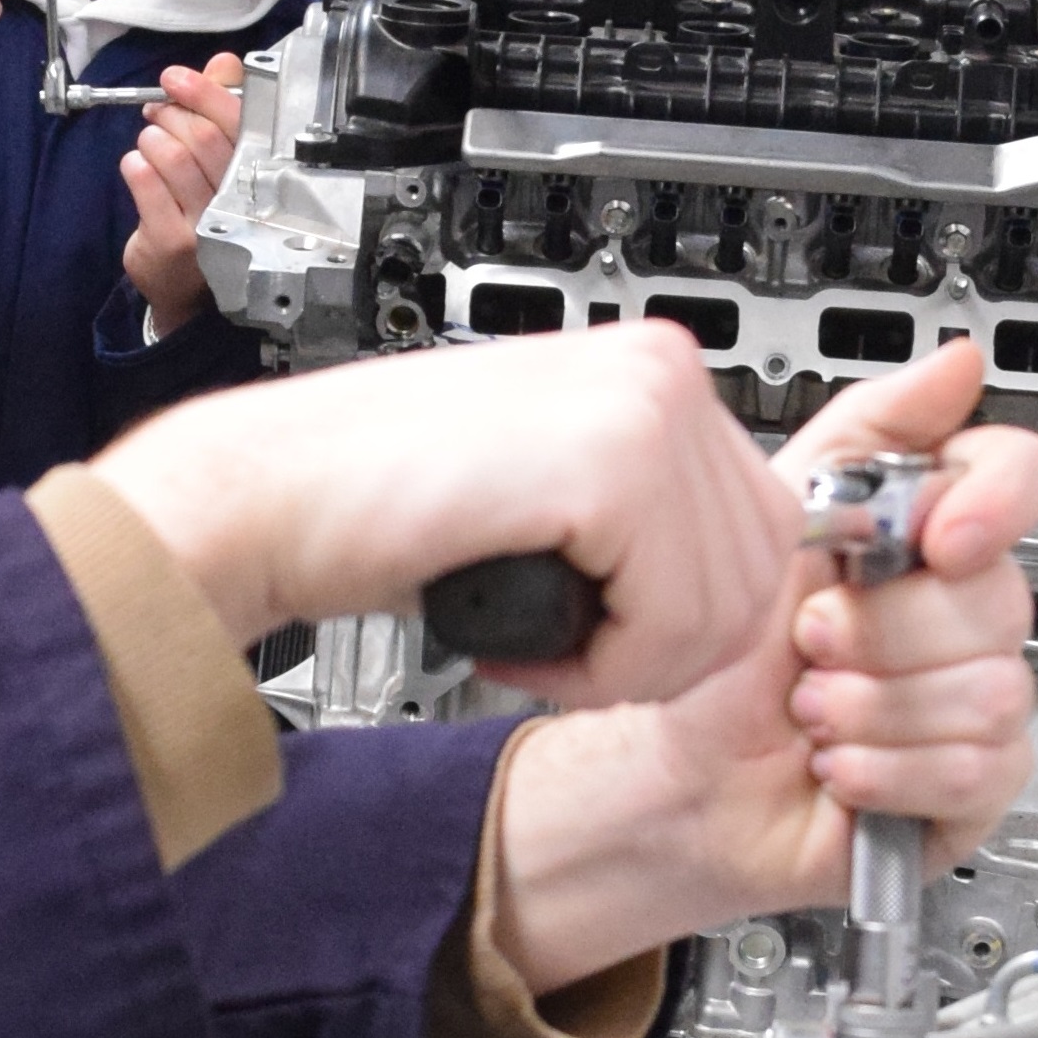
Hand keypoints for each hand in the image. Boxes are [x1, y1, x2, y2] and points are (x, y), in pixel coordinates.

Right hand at [87, 321, 810, 702]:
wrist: (270, 497)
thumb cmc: (380, 499)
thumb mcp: (550, 483)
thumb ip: (644, 506)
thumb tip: (733, 578)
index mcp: (652, 366)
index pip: (766, 524)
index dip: (690, 613)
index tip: (606, 631)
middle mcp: (660, 369)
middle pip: (760, 571)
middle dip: (666, 647)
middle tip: (563, 651)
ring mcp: (640, 407)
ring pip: (722, 607)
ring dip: (627, 666)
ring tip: (533, 645)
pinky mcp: (608, 465)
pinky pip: (668, 624)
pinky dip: (597, 671)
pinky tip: (515, 643)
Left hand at [121, 52, 246, 335]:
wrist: (184, 286)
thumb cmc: (203, 211)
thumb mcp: (217, 158)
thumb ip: (221, 106)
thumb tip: (223, 63)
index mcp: (259, 174)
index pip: (238, 121)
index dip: (203, 91)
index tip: (176, 78)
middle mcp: (240, 201)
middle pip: (204, 136)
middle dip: (171, 114)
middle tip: (157, 114)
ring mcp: (206, 224)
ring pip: (173, 157)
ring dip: (152, 139)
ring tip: (149, 143)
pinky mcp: (172, 241)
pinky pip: (145, 183)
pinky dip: (134, 165)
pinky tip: (137, 168)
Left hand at [486, 341, 1037, 991]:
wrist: (677, 765)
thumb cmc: (720, 651)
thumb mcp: (773, 514)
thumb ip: (871, 429)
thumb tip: (957, 362)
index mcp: (924, 535)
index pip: (1021, 479)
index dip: (992, 504)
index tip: (934, 537)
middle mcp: (957, 613)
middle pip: (996, 597)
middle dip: (880, 628)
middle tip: (814, 638)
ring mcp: (970, 698)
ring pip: (987, 689)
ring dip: (869, 704)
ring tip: (813, 705)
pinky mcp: (969, 782)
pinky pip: (974, 768)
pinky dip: (885, 766)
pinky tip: (840, 759)